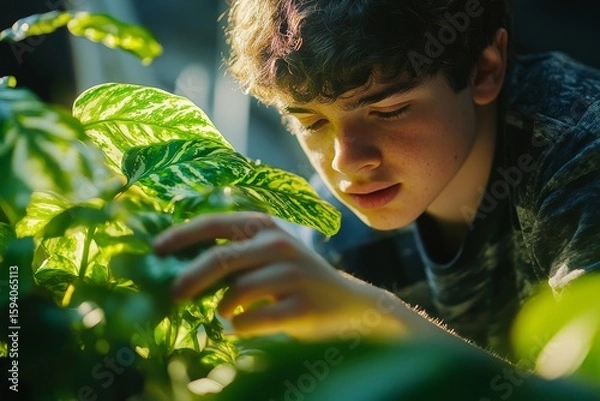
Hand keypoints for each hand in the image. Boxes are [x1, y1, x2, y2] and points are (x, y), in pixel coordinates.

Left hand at [152, 212, 404, 340]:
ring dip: (222, 308)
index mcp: (265, 226)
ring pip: (236, 292)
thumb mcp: (265, 253)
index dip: (181, 236)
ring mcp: (294, 274)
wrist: (347, 304)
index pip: (214, 224)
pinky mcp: (303, 306)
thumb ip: (231, 252)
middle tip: (172, 294)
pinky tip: (240, 327)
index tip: (155, 250)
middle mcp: (279, 244)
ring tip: (225, 314)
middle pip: (221, 259)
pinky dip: (238, 327)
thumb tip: (175, 264)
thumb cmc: (293, 277)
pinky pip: (253, 321)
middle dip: (190, 278)